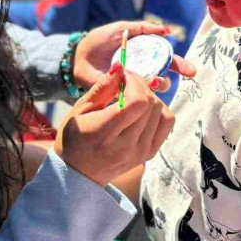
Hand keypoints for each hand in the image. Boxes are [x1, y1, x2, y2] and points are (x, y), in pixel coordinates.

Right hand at [55, 64, 174, 186]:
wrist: (79, 174)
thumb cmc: (74, 138)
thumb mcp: (79, 109)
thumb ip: (101, 87)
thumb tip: (121, 66)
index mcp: (104, 134)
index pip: (137, 103)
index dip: (134, 82)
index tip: (123, 77)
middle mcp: (127, 146)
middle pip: (151, 104)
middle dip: (141, 85)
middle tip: (126, 83)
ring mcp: (141, 152)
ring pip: (162, 111)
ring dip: (149, 97)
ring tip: (132, 97)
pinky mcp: (149, 154)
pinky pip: (166, 123)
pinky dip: (158, 110)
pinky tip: (141, 110)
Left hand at [73, 20, 196, 90]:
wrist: (77, 56)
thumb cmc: (99, 41)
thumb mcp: (120, 29)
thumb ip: (142, 28)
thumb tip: (166, 30)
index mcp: (144, 57)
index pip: (167, 62)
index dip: (180, 66)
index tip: (190, 70)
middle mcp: (141, 73)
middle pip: (165, 78)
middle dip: (175, 78)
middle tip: (185, 75)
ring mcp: (131, 86)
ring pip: (152, 90)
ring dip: (157, 85)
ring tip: (153, 80)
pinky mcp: (120, 95)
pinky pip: (134, 99)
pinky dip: (140, 96)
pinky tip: (139, 90)